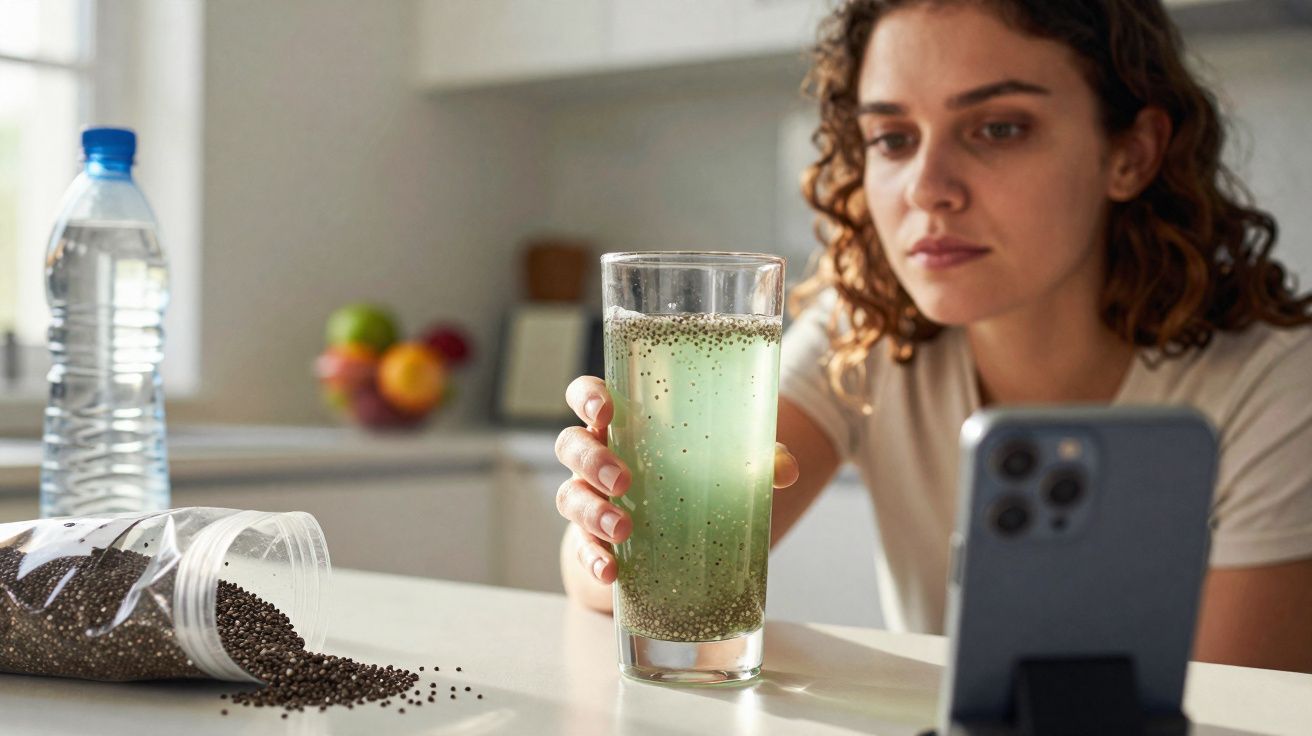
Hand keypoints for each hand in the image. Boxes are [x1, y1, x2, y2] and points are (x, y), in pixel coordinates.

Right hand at [554, 376, 799, 585]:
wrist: (666, 544)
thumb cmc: (689, 482)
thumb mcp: (721, 466)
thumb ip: (754, 460)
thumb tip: (786, 471)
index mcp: (622, 426)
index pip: (587, 396)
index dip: (587, 397)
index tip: (605, 410)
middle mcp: (596, 458)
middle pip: (571, 445)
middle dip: (591, 460)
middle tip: (623, 479)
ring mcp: (588, 500)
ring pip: (569, 496)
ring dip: (592, 510)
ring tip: (622, 527)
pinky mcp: (589, 541)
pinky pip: (580, 548)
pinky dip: (591, 558)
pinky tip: (609, 570)